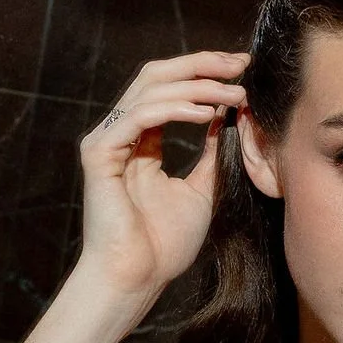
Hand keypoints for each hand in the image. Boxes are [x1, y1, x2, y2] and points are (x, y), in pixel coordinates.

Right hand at [74, 52, 249, 314]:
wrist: (137, 277)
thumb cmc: (164, 244)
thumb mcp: (202, 189)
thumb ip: (209, 152)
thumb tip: (227, 115)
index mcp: (139, 140)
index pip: (168, 88)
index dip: (204, 72)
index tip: (242, 69)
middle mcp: (120, 133)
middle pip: (157, 76)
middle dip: (201, 65)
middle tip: (240, 64)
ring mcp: (106, 141)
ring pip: (152, 90)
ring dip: (198, 87)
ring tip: (234, 94)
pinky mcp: (99, 153)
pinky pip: (140, 116)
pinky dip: (176, 109)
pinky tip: (207, 113)